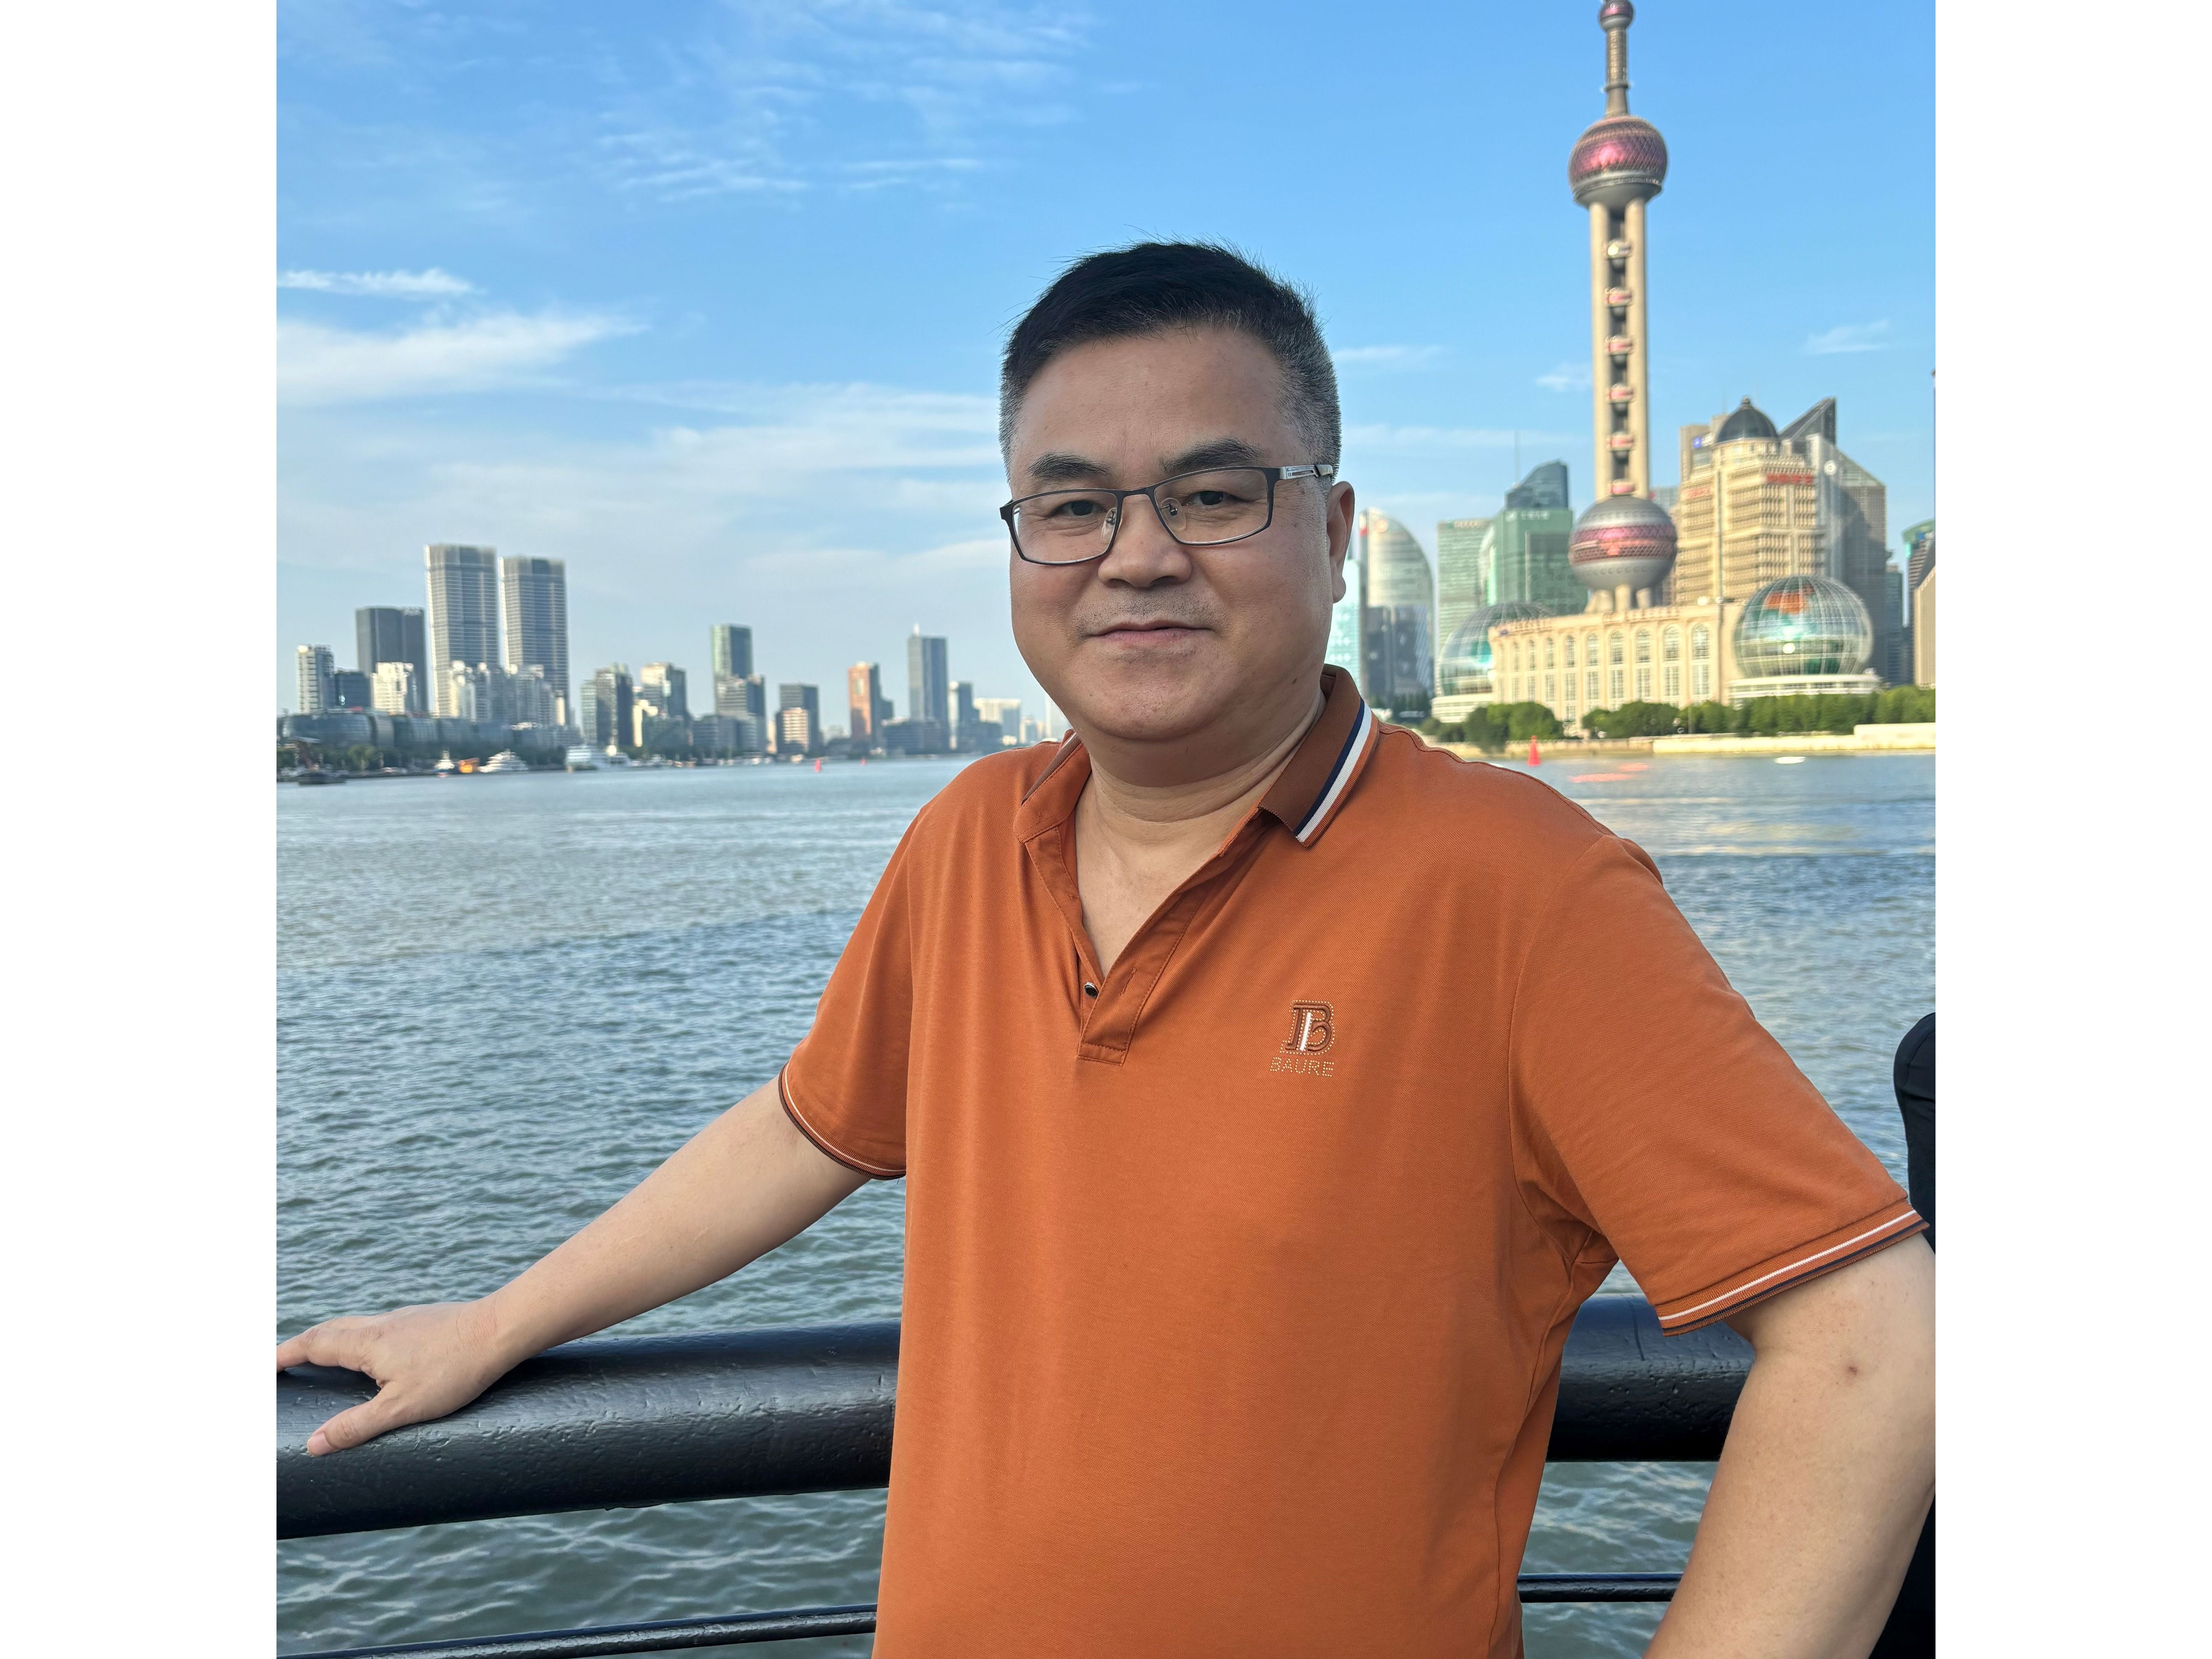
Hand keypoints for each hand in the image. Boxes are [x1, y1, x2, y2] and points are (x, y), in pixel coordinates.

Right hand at [276, 1300, 517, 1455]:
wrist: (503, 1330)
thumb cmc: (455, 1369)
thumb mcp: (402, 1408)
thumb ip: (357, 1426)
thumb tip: (314, 1445)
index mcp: (367, 1342)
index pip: (312, 1344)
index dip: (283, 1355)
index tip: (262, 1367)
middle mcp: (380, 1324)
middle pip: (328, 1331)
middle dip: (301, 1347)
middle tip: (282, 1363)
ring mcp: (403, 1320)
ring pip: (354, 1326)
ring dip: (330, 1340)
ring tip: (320, 1361)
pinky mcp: (424, 1322)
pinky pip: (377, 1328)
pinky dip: (359, 1340)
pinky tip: (373, 1355)